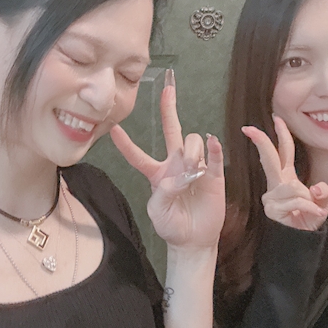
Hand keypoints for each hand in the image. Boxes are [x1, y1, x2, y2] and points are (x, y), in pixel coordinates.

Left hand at [109, 74, 224, 250]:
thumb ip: (163, 192)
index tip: (114, 129)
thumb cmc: (171, 225)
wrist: (193, 240)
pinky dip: (213, 147)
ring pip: (192, 141)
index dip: (126, 144)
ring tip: (192, 170)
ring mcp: (195, 166)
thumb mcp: (157, 212)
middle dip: (169, 109)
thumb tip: (179, 176)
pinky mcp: (213, 174)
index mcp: (156, 174)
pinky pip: (214, 155)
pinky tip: (213, 143)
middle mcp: (175, 164)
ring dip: (191, 150)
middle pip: (172, 130)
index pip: (138, 155)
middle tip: (168, 88)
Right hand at [242, 116, 327, 230]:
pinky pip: (296, 202)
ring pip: (293, 187)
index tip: (276, 118)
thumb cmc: (307, 220)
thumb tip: (316, 186)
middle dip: (261, 142)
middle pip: (269, 158)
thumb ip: (322, 193)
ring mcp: (271, 196)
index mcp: (286, 178)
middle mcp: (276, 184)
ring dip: (307, 199)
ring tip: (312, 210)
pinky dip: (309, 208)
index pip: (283, 152)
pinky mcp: (271, 209)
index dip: (280, 135)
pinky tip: (314, 214)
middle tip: (250, 129)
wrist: (299, 242)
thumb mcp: (321, 204)